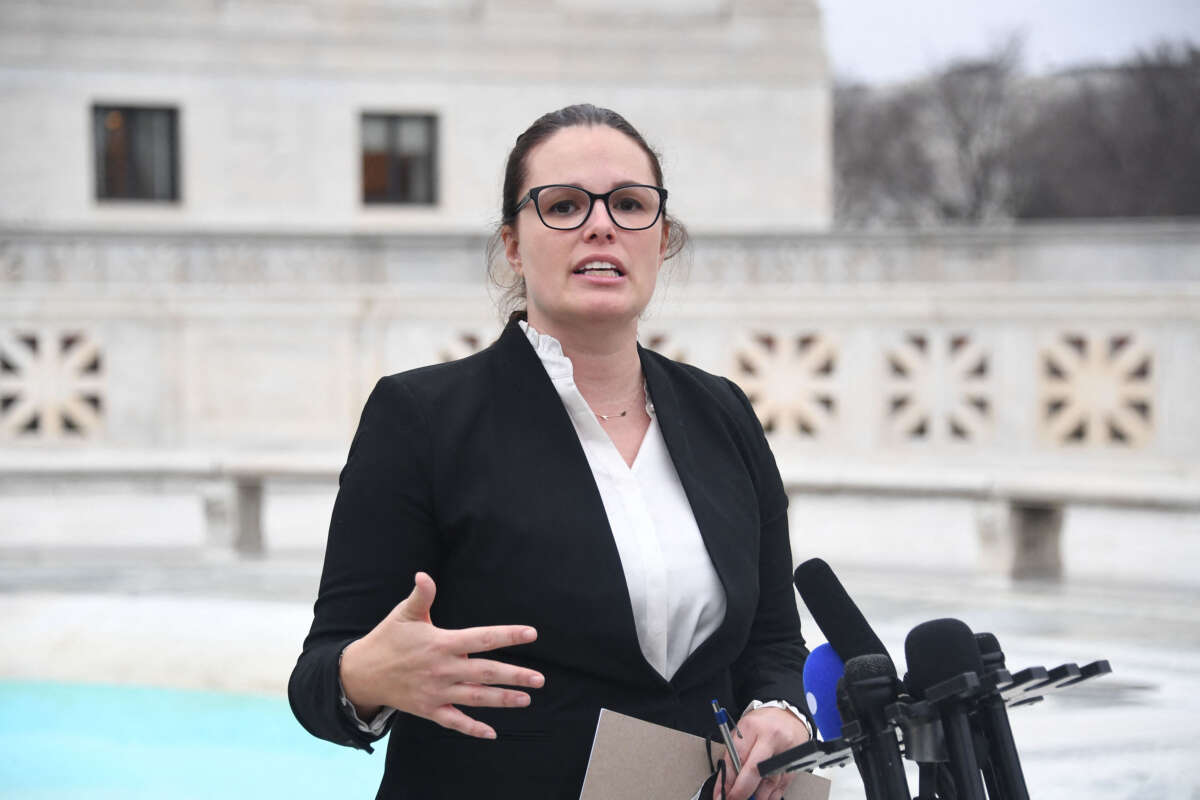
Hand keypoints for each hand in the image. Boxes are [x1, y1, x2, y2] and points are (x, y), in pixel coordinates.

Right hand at [339, 571, 543, 738]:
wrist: (361, 674)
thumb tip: (424, 575)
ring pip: (476, 698)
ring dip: (502, 700)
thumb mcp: (403, 614)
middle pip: (485, 673)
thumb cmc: (387, 639)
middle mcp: (442, 669)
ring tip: (527, 699)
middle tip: (540, 679)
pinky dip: (472, 728)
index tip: (531, 633)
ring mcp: (436, 692)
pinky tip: (492, 733)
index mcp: (441, 643)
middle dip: (514, 676)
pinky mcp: (428, 710)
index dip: (507, 635)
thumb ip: (420, 596)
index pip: (482, 638)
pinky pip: (454, 722)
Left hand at [720, 707, 810, 799]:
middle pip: (755, 771)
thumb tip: (725, 784)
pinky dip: (770, 795)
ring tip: (748, 797)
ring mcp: (786, 752)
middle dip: (741, 791)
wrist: (789, 715)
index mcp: (752, 727)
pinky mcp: (796, 764)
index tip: (721, 794)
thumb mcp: (743, 731)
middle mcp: (771, 738)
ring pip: (769, 783)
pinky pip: (782, 786)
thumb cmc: (762, 724)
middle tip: (733, 799)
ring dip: (756, 796)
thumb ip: (733, 756)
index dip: (727, 780)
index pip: (736, 757)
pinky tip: (762, 796)